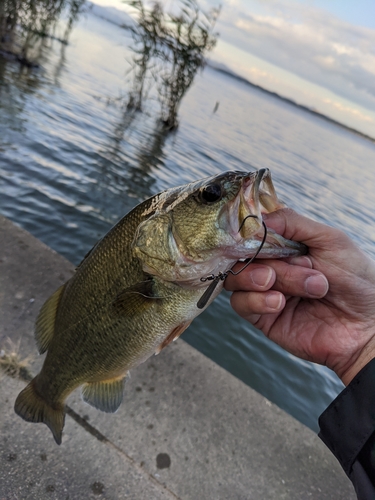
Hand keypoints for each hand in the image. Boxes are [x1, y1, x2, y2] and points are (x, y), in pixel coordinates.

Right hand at [225, 208, 374, 385]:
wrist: (367, 326)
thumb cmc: (357, 281)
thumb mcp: (331, 240)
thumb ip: (294, 223)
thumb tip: (259, 216)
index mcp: (285, 246)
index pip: (252, 233)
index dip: (250, 233)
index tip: (256, 234)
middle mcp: (272, 266)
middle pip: (242, 255)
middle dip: (272, 263)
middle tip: (304, 270)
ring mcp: (265, 292)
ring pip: (237, 278)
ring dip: (262, 279)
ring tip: (297, 289)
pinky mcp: (262, 317)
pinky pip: (240, 303)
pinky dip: (257, 300)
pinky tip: (280, 303)